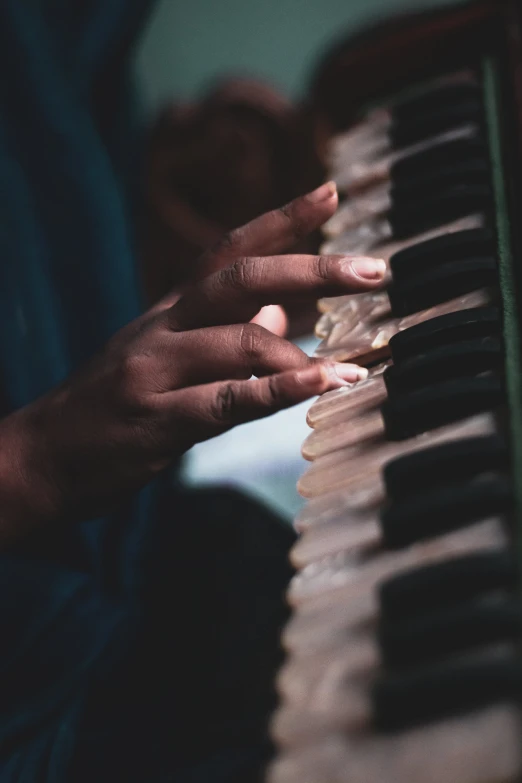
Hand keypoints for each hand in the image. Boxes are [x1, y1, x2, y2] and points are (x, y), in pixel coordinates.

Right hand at [0, 183, 384, 540]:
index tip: (331, 192)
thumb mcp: (162, 357)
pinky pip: (228, 400)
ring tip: (355, 363)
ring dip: (304, 350)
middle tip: (374, 270)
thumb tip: (282, 311)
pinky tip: (322, 386)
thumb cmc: (110, 408)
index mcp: (167, 311)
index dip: (281, 219)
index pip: (227, 250)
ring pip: (239, 339)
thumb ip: (223, 332)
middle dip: (312, 268)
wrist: (41, 457)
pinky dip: (280, 391)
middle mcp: (162, 328)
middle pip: (241, 278)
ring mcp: (156, 370)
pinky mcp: (157, 419)